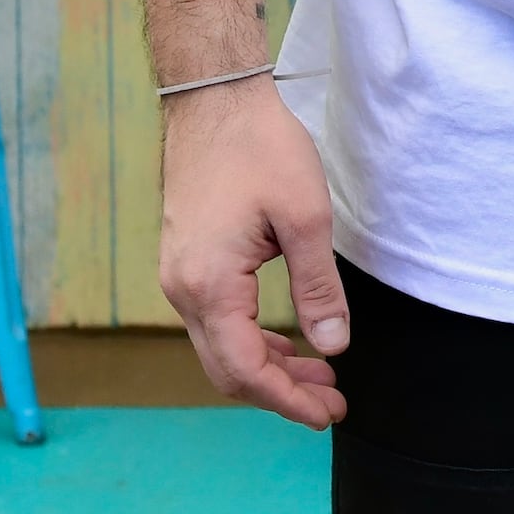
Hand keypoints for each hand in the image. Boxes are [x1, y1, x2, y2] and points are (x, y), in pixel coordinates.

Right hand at [160, 82, 350, 426]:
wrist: (215, 100)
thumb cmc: (260, 149)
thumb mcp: (305, 219)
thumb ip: (319, 290)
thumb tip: (334, 348)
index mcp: (209, 286)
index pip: (245, 370)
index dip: (287, 400)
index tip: (327, 414)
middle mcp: (183, 290)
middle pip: (228, 370)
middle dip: (280, 393)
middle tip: (332, 402)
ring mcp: (179, 277)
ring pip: (221, 348)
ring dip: (268, 368)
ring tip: (320, 376)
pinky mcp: (186, 263)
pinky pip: (216, 322)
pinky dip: (251, 341)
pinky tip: (287, 342)